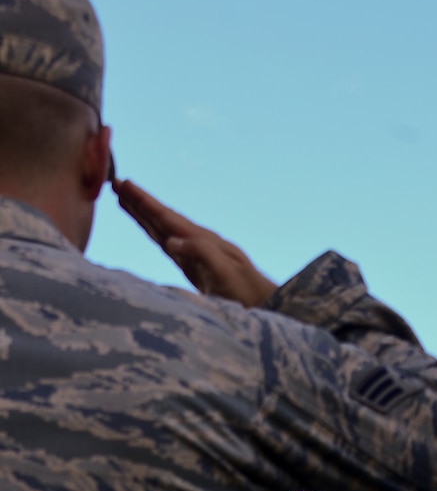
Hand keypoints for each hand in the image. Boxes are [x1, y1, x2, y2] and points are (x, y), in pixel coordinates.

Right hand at [115, 179, 275, 306]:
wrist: (265, 307)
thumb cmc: (248, 293)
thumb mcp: (226, 273)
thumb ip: (201, 254)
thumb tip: (170, 241)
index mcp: (202, 241)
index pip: (168, 217)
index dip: (144, 202)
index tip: (124, 184)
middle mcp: (198, 243)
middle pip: (162, 217)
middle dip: (139, 202)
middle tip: (116, 182)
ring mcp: (196, 255)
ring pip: (163, 228)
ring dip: (144, 214)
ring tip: (124, 199)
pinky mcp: (196, 270)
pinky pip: (169, 245)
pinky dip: (155, 234)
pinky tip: (152, 230)